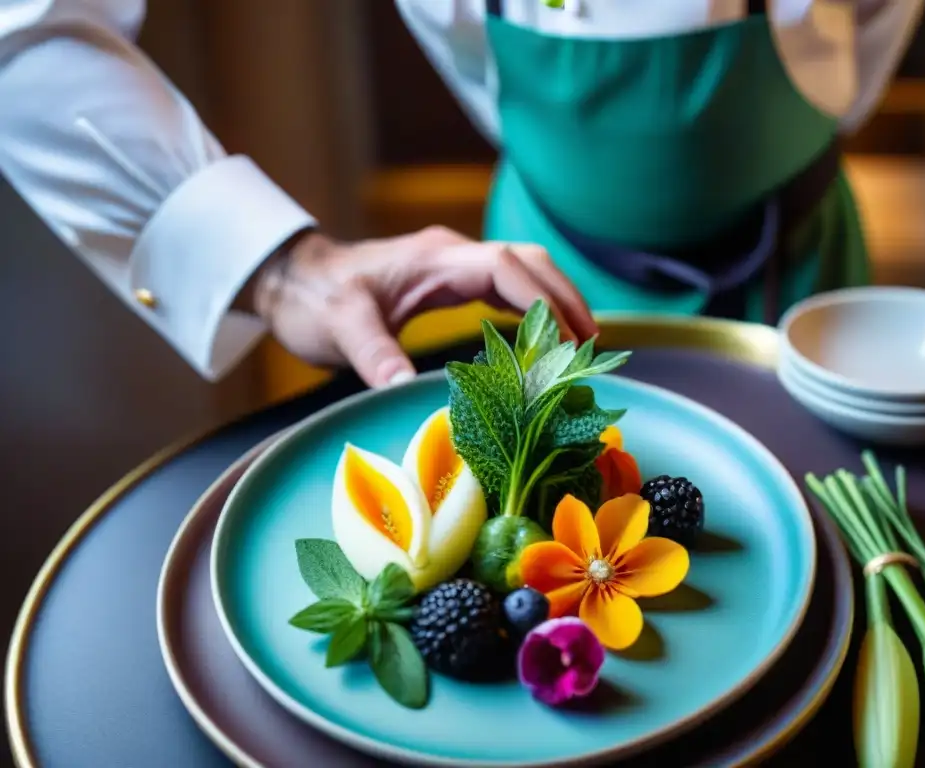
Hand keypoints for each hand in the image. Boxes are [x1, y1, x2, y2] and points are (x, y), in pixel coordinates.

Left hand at [245, 227, 597, 386]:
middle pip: (529, 262)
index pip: (508, 267)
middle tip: (592, 345)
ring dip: (554, 301)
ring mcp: (451, 265)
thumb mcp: (339, 327)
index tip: (573, 335)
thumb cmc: (313, 298)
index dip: (546, 298)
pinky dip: (531, 308)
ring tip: (580, 345)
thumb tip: (408, 392)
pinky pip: (504, 286)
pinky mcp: (447, 280)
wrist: (290, 278)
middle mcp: (452, 254)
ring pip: (522, 271)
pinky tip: (541, 339)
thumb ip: (374, 354)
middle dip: (566, 297)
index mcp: (436, 259)